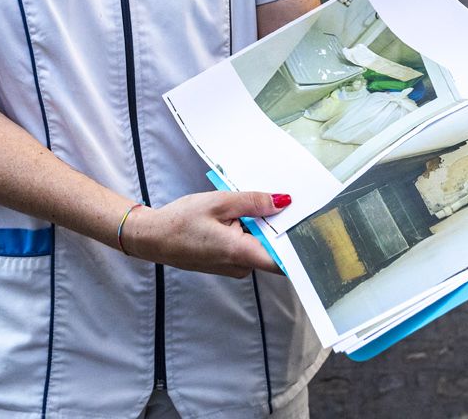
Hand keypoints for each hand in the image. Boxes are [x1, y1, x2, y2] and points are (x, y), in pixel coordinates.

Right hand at [122, 190, 288, 277]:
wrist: (153, 238)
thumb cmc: (181, 221)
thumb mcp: (219, 202)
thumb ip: (253, 202)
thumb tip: (283, 201)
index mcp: (240, 253)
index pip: (283, 261)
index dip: (301, 248)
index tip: (314, 230)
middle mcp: (241, 266)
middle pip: (274, 249)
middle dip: (279, 226)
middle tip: (284, 201)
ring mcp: (235, 267)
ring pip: (260, 246)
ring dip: (261, 227)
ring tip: (253, 205)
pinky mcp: (228, 263)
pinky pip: (248, 248)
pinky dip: (249, 232)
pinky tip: (240, 216)